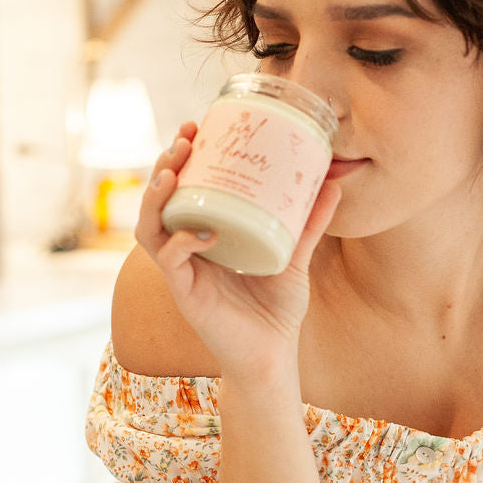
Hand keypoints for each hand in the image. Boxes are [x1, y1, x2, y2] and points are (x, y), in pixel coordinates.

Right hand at [135, 122, 340, 374]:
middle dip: (165, 164)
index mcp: (205, 234)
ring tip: (172, 172)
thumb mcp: (295, 257)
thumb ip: (309, 224)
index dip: (183, 156)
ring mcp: (182, 272)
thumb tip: (333, 184)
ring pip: (149, 226)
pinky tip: (203, 231)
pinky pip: (170, 262)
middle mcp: (186, 248)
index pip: (184, 188)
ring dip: (156, 196)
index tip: (197, 126)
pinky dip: (181, 242)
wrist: (272, 357)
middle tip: (184, 139)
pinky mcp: (185, 295)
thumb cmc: (276, 309)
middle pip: (158, 198)